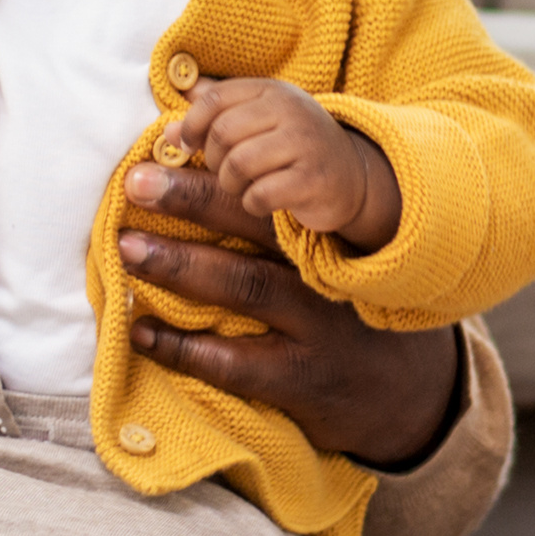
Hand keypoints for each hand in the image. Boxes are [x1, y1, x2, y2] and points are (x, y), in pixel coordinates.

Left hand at [113, 161, 464, 467]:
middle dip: (192, 199)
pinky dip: (182, 346)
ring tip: (127, 248)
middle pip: (255, 225)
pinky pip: (233, 361)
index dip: (219, 165)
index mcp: (323, 233)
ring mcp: (314, 326)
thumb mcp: (327, 259)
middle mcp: (322, 271)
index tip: (168, 142)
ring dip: (180, 264)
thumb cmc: (343, 311)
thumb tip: (206, 158)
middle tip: (136, 181)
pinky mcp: (299, 378)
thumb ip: (279, 220)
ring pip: (244, 286)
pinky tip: (140, 330)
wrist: (406, 393)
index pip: (270, 189)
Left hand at [169, 77, 401, 252]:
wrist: (350, 174)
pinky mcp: (313, 180)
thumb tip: (168, 131)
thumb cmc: (291, 146)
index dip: (192, 125)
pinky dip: (253, 203)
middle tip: (223, 172)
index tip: (189, 145)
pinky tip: (263, 201)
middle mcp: (290, 111)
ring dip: (231, 183)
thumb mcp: (257, 120)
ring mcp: (304, 144)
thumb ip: (213, 117)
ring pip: (238, 164)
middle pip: (222, 133)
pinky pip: (260, 194)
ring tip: (243, 186)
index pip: (213, 99)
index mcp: (271, 91)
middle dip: (213, 159)